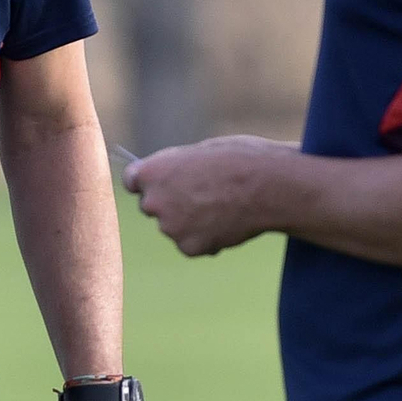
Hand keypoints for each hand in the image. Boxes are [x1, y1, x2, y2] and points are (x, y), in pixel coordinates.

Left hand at [124, 135, 287, 255]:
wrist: (269, 186)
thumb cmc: (240, 160)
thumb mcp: (200, 152)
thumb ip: (177, 170)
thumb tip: (171, 179)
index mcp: (151, 172)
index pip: (132, 181)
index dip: (149, 182)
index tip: (160, 183)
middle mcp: (153, 202)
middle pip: (152, 206)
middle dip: (170, 203)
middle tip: (201, 196)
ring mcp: (170, 228)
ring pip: (174, 226)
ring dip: (190, 222)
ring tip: (222, 208)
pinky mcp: (189, 248)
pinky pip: (192, 244)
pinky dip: (206, 238)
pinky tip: (227, 224)